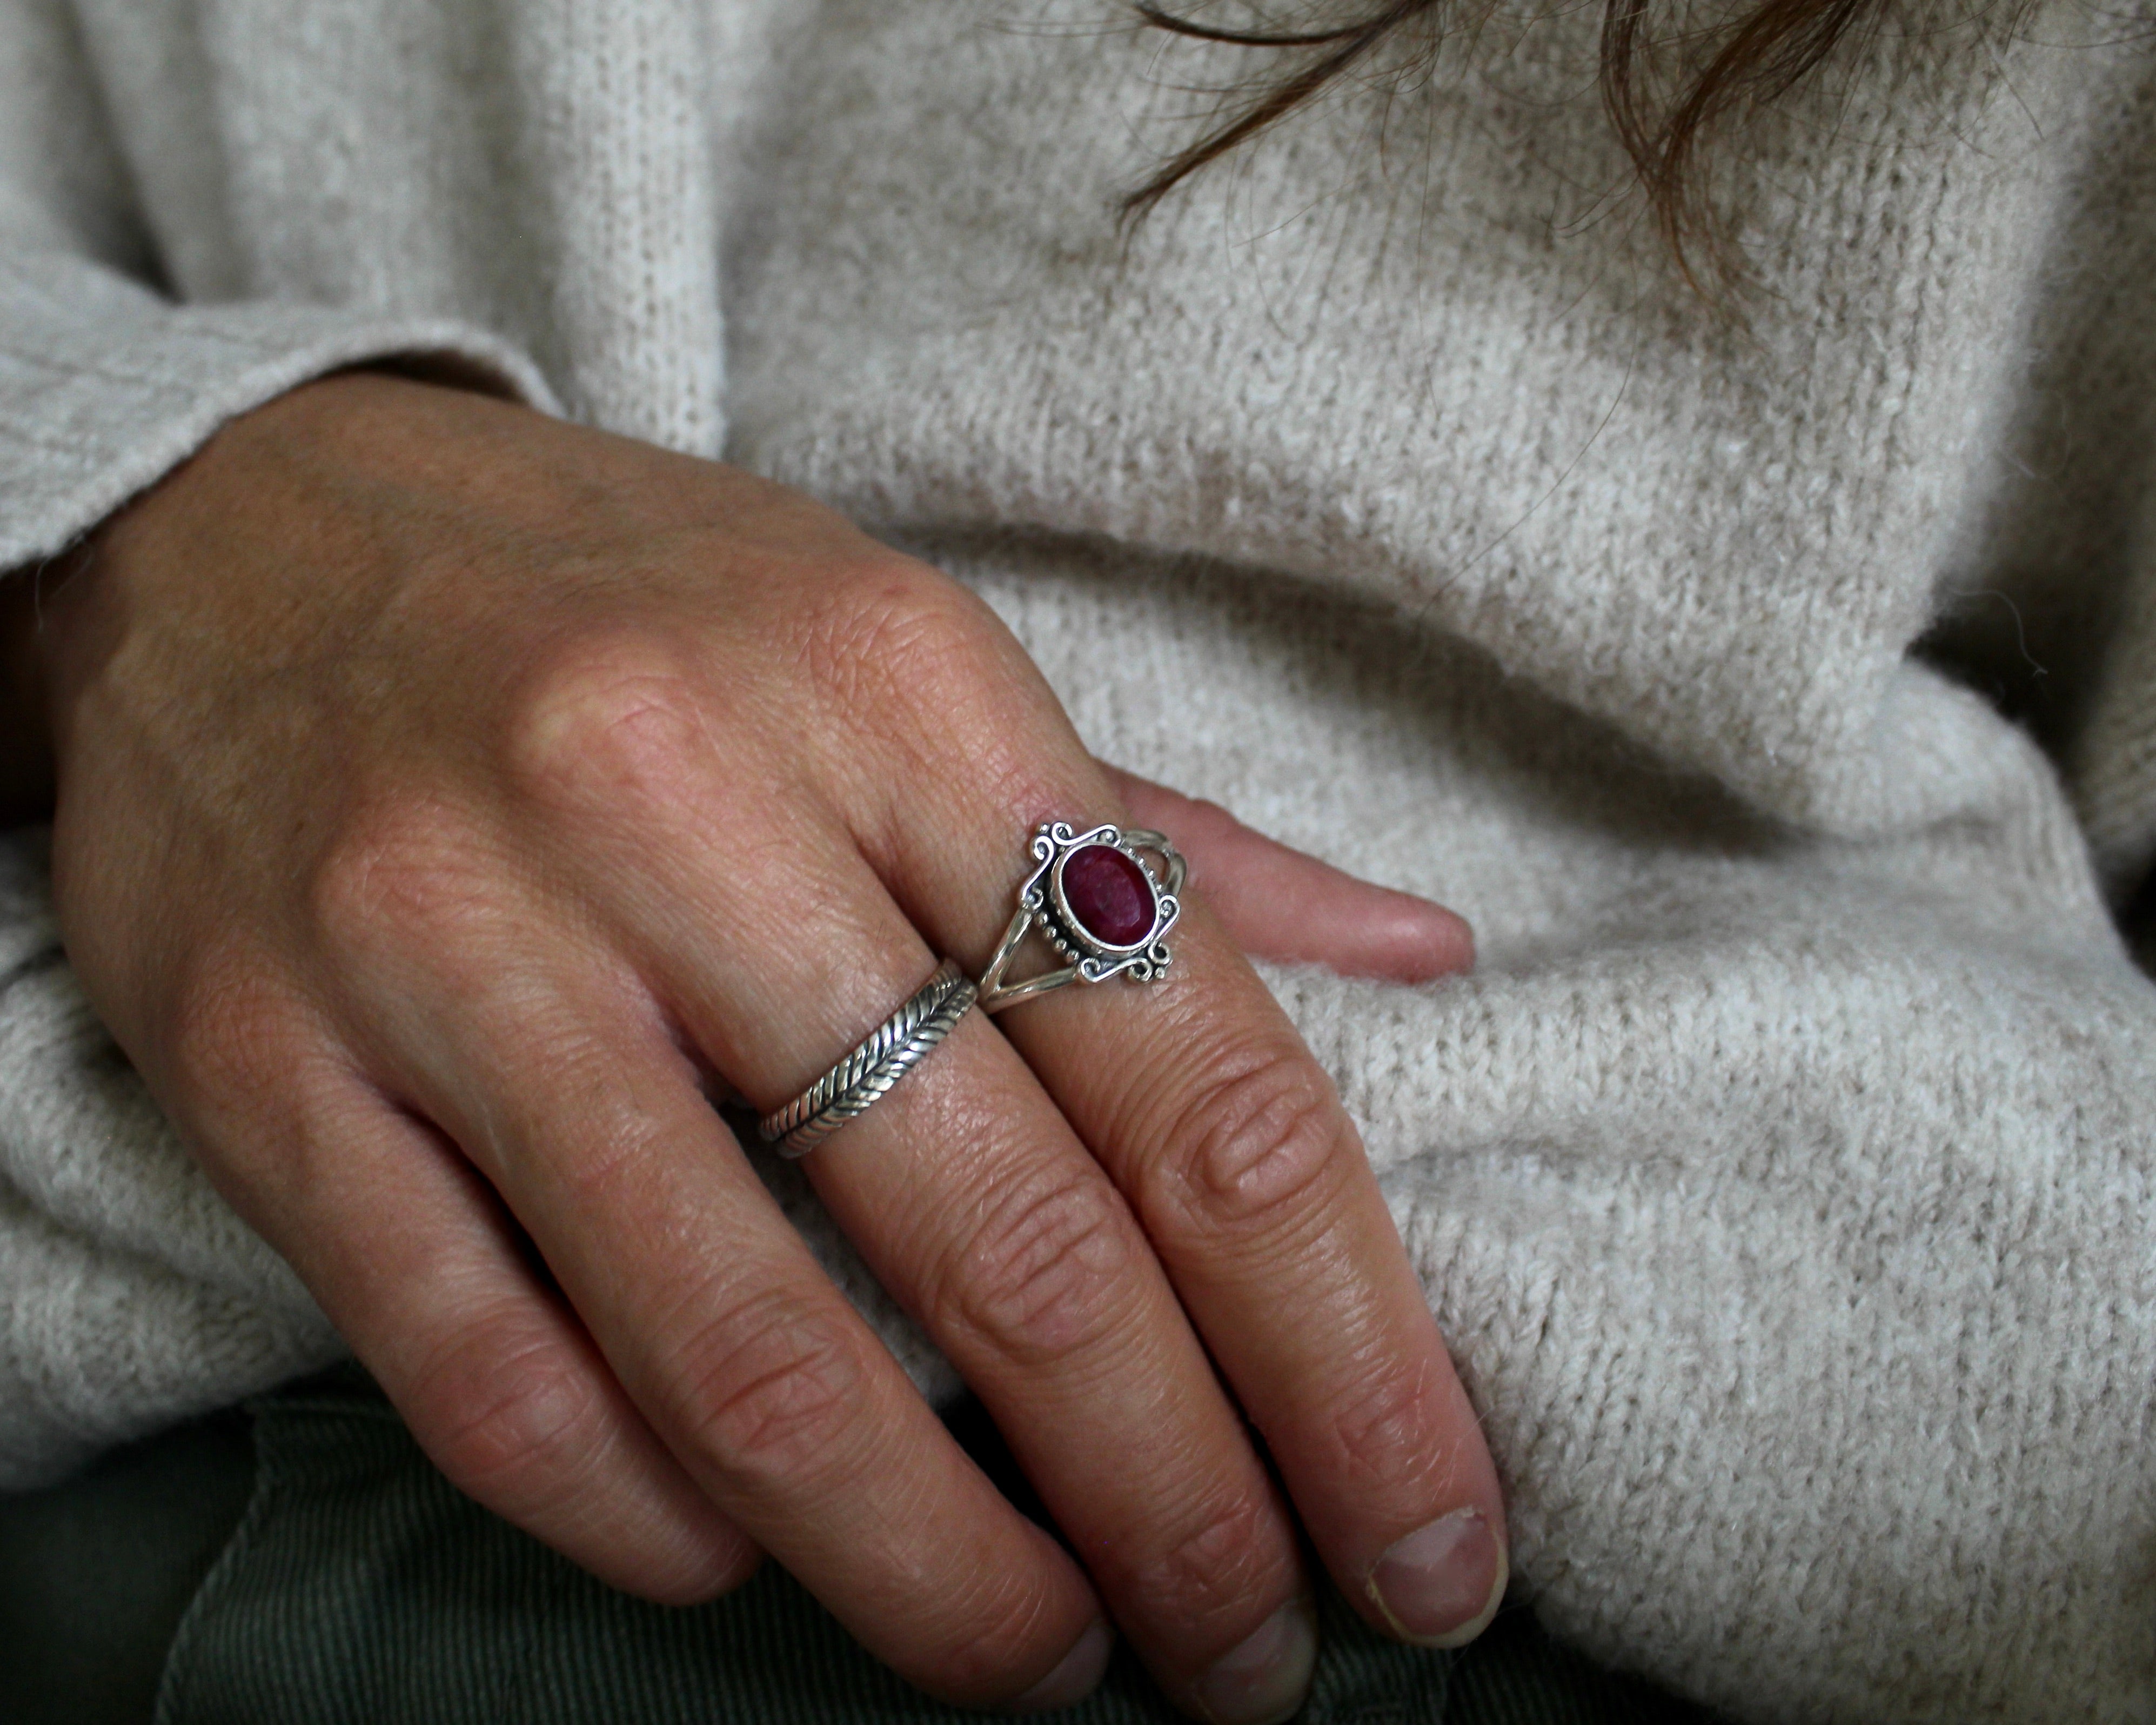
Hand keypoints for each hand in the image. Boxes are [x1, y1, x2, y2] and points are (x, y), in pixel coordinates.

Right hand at [32, 373, 1504, 1719]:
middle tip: (1256, 1655)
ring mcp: (461, 943)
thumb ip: (1153, 833)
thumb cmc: (633, 607)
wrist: (235, 519)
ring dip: (938, 1574)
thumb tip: (1420, 956)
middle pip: (1011, 1244)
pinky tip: (753, 1562)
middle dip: (1178, 1506)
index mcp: (903, 691)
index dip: (1348, 1350)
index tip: (1429, 1543)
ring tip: (1046, 1664)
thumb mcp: (902, 656)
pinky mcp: (272, 1064)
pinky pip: (489, 1373)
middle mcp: (687, 806)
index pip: (1199, 1074)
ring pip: (752, 1357)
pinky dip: (651, 1521)